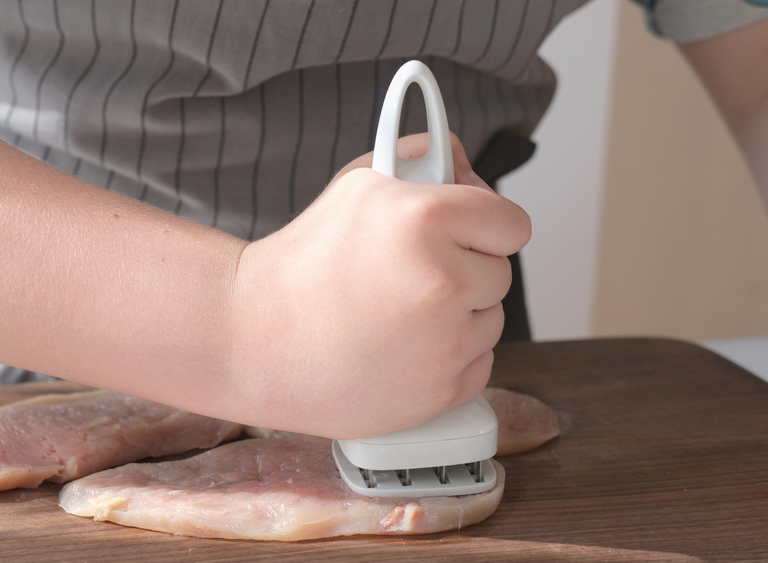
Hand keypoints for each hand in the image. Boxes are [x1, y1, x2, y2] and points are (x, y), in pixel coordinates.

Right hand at [229, 132, 531, 438]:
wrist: (254, 338)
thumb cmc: (302, 263)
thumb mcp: (356, 184)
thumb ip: (420, 159)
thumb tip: (463, 163)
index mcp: (425, 218)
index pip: (512, 222)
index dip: (484, 224)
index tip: (463, 230)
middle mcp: (444, 280)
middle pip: (501, 272)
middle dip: (464, 268)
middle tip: (408, 273)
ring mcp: (445, 343)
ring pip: (491, 321)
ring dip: (458, 315)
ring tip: (395, 313)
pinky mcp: (441, 392)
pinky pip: (478, 364)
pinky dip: (449, 358)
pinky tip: (399, 347)